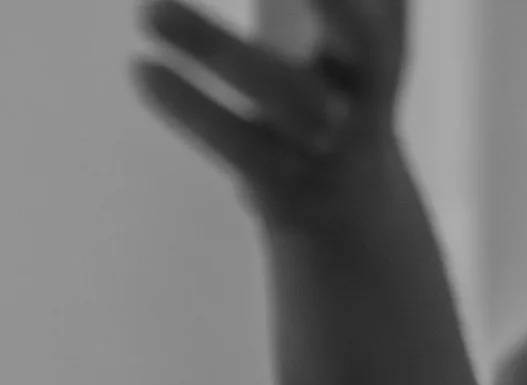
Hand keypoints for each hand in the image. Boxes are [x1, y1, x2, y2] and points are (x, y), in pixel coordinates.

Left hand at [131, 0, 408, 228]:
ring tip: (147, 10)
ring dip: (212, 46)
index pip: (378, 3)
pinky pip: (238, 145)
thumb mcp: (323, 19)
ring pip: (281, 92)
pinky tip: (143, 69)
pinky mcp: (289, 184)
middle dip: (329, 4)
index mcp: (383, 29)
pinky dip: (188, 105)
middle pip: (364, 35)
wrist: (354, 221)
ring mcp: (333, 138)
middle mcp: (369, 84)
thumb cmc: (323, 85)